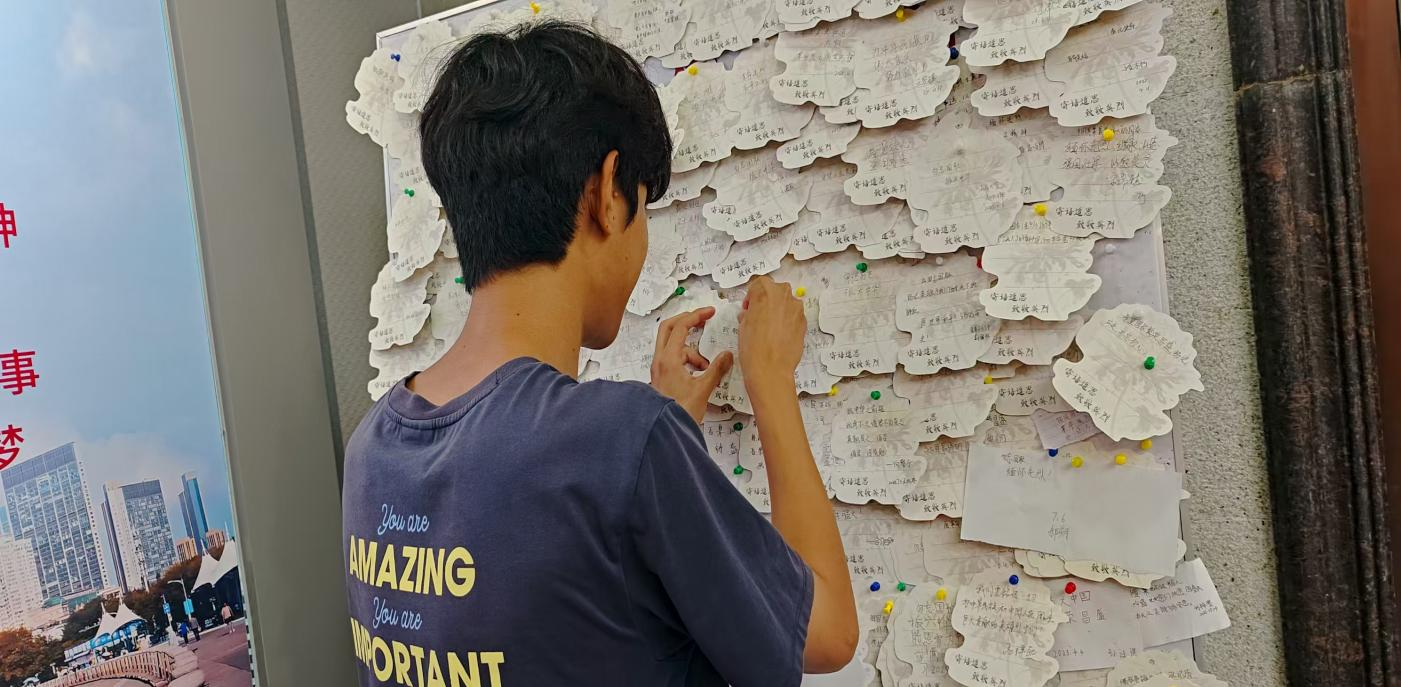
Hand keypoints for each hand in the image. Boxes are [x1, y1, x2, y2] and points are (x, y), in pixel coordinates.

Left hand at [650, 307, 733, 423]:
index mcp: (668, 360)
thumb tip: (727, 355)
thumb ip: (716, 370)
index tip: (709, 312)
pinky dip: (688, 361)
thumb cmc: (679, 413)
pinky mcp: (662, 377)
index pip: (680, 327)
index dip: (696, 316)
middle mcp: (660, 361)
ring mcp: (659, 369)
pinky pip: (675, 359)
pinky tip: (699, 374)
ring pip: (674, 346)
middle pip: (669, 329)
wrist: (664, 432)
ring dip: (692, 350)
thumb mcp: (703, 390)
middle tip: (703, 319)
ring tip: (706, 366)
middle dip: (687, 322)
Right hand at [738, 276, 805, 391]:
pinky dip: (787, 321)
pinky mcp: (804, 322)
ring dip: (778, 310)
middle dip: (766, 300)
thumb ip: (749, 312)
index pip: (758, 284)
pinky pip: (793, 316)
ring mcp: (796, 309)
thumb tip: (751, 313)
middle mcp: (784, 296)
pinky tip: (778, 335)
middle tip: (757, 316)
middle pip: (774, 290)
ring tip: (768, 327)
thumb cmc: (753, 347)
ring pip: (786, 303)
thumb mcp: (743, 325)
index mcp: (765, 291)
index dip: (751, 296)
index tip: (748, 307)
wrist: (770, 369)